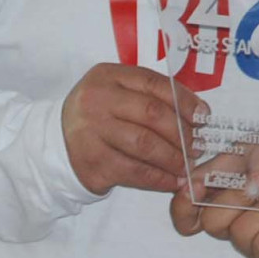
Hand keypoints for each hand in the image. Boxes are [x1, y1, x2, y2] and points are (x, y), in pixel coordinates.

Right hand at [60, 63, 200, 195]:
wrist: (54, 143)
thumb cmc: (98, 114)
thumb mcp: (117, 91)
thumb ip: (152, 94)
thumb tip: (199, 113)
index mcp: (108, 76)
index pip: (154, 83)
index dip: (184, 100)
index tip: (203, 116)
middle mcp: (97, 101)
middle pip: (152, 114)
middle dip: (182, 132)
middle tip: (197, 146)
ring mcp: (92, 133)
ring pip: (145, 145)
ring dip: (173, 158)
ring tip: (187, 165)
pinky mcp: (93, 163)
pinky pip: (134, 172)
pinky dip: (159, 178)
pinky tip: (172, 181)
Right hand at [169, 147, 258, 257]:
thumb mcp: (252, 150)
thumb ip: (214, 169)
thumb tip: (183, 185)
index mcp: (225, 194)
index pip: (187, 214)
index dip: (183, 207)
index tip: (193, 191)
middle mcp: (236, 220)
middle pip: (211, 223)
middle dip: (239, 198)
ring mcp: (256, 241)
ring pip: (238, 236)